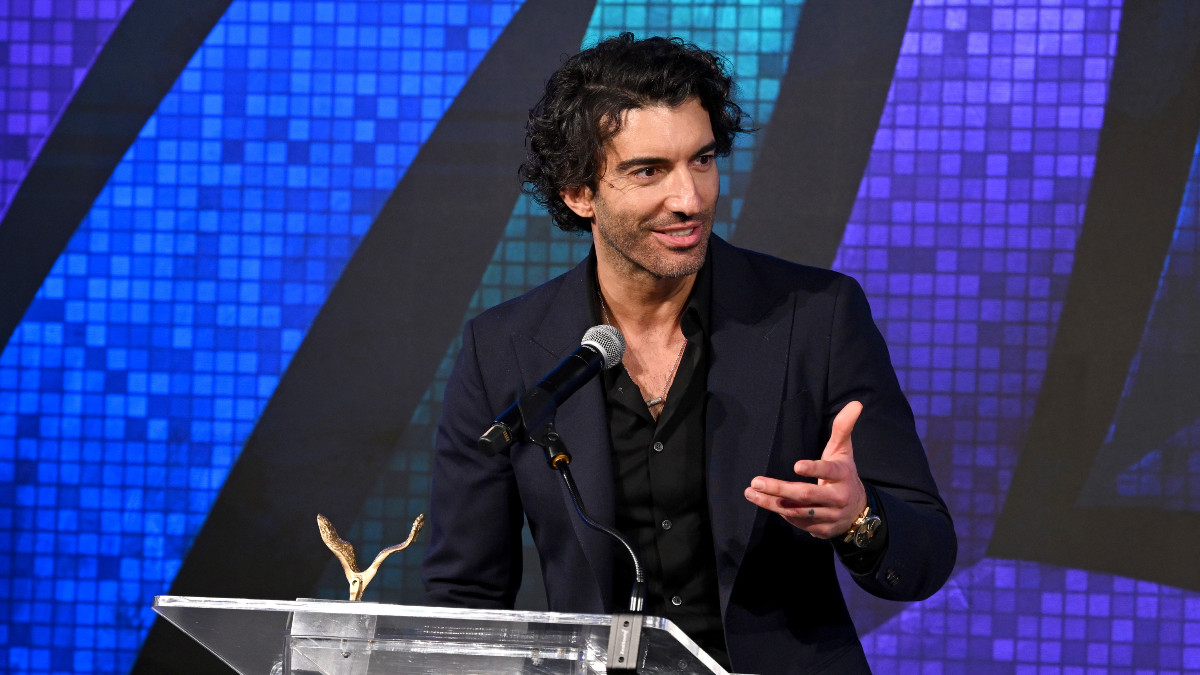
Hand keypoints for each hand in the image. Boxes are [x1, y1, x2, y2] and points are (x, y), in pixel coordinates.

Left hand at [743, 401, 866, 538]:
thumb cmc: (844, 473)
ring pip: (798, 512)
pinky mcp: (822, 530)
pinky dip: (782, 514)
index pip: (829, 472)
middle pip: (807, 495)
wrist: (859, 510)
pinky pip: (799, 523)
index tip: (796, 466)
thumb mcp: (843, 450)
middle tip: (756, 481)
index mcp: (843, 475)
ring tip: (751, 492)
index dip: (814, 469)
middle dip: (780, 489)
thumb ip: (843, 428)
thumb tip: (855, 403)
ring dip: (772, 504)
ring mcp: (830, 516)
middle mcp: (838, 497)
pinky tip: (766, 503)